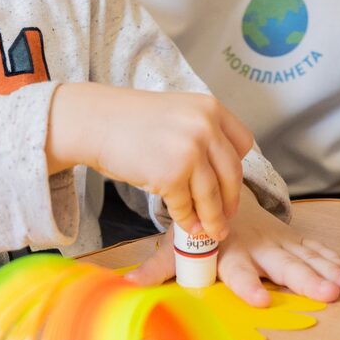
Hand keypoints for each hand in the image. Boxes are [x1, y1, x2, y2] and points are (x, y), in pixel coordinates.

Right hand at [47, 85, 252, 240]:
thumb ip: (201, 132)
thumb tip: (219, 172)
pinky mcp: (171, 175)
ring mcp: (190, 151)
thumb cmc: (130, 120)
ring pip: (212, 196)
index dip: (237, 166)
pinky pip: (186, 206)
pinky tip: (186, 225)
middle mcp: (205, 127)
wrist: (95, 122)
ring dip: (212, 219)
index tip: (229, 183)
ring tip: (210, 231)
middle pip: (232, 174)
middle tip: (226, 217)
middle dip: (230, 201)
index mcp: (210, 108)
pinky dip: (187, 220)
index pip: (243, 143)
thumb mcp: (177, 113)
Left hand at [124, 192, 339, 304]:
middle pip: (280, 265)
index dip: (247, 284)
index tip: (260, 301)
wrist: (217, 187)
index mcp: (227, 247)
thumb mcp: (174, 244)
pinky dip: (333, 261)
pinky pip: (314, 249)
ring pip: (304, 256)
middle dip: (303, 279)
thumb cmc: (195, 224)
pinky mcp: (289, 239)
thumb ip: (154, 268)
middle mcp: (254, 244)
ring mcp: (275, 241)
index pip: (237, 269)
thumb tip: (124, 286)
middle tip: (326, 294)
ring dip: (326, 271)